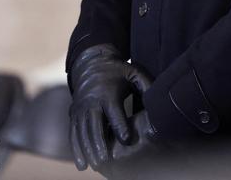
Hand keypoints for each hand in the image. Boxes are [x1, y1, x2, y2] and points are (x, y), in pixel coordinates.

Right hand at [68, 44, 152, 171]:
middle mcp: (91, 101)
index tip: (127, 140)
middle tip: (104, 160)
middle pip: (94, 125)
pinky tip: (81, 163)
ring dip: (86, 150)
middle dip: (99, 143)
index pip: (114, 112)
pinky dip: (76, 149)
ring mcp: (80, 108)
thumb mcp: (133, 73)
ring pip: (82, 132)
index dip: (120, 126)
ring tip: (93, 166)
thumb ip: (146, 85)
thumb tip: (157, 100)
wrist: (91, 64)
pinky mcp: (73, 114)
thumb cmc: (118, 72)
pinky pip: (73, 133)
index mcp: (108, 93)